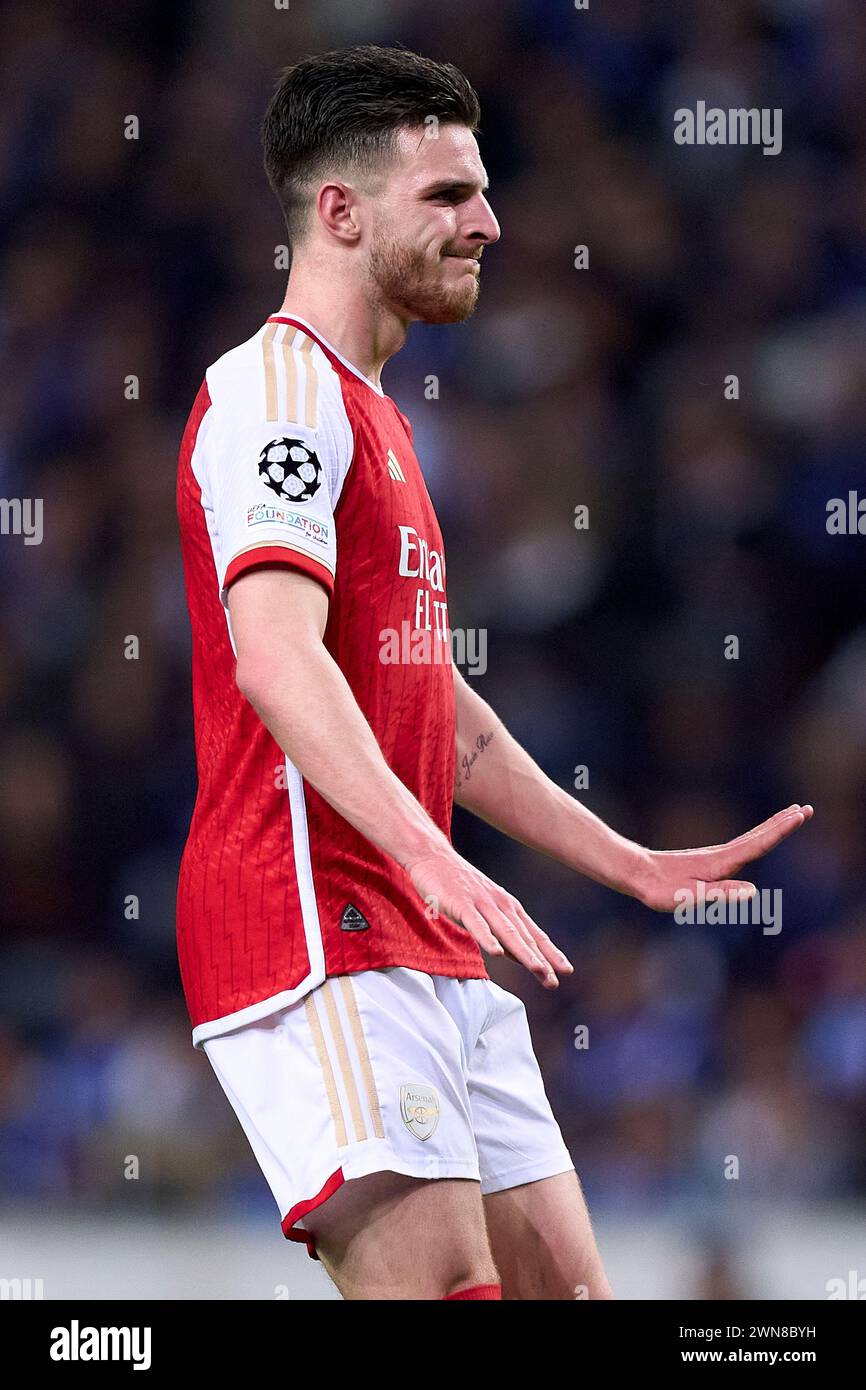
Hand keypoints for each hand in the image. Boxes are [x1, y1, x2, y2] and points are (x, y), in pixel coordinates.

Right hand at [405, 846, 572, 987]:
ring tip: (538, 970)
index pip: (533, 934)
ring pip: (506, 932)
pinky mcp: (460, 904)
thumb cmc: (459, 885)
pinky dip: (487, 938)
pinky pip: (475, 923)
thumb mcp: (485, 908)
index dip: (550, 953)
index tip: (566, 971)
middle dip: (541, 959)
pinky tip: (496, 953)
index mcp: (508, 906)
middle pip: (524, 936)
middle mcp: (500, 905)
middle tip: (554, 981)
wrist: (433, 856)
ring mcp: (481, 903)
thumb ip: (501, 931)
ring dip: (523, 952)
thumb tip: (519, 956)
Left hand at [637, 803, 813, 911]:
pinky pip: (741, 845)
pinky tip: (757, 840)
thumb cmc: (660, 889)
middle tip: (806, 809)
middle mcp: (722, 855)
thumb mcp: (689, 896)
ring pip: (751, 838)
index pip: (758, 843)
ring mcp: (716, 856)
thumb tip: (754, 892)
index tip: (800, 814)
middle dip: (783, 823)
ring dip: (772, 827)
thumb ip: (721, 894)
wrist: (636, 872)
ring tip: (790, 816)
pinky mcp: (710, 860)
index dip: (781, 830)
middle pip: (759, 835)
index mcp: (721, 862)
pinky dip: (757, 837)